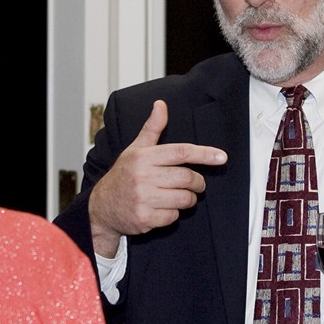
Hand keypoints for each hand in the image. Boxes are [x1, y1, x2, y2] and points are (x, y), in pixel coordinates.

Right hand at [88, 100, 227, 256]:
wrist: (101, 207)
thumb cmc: (123, 175)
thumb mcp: (135, 149)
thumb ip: (152, 128)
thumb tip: (161, 105)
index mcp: (144, 157)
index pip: (181, 152)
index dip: (204, 154)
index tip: (221, 157)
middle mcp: (143, 176)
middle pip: (187, 178)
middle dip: (198, 182)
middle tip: (196, 184)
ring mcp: (143, 198)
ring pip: (184, 199)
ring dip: (188, 199)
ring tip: (181, 196)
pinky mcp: (144, 218)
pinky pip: (173, 216)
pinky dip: (173, 214)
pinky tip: (163, 208)